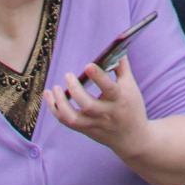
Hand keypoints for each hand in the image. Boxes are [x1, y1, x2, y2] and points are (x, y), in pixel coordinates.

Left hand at [47, 40, 154, 162]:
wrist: (132, 138)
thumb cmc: (132, 107)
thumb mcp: (131, 87)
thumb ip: (122, 67)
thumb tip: (116, 46)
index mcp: (120, 99)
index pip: (109, 89)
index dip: (99, 77)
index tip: (88, 66)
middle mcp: (107, 114)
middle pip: (88, 105)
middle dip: (75, 90)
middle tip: (68, 75)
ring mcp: (95, 124)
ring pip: (73, 118)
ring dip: (60, 103)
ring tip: (54, 89)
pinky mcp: (86, 130)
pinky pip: (68, 123)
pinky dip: (56, 111)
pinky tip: (51, 98)